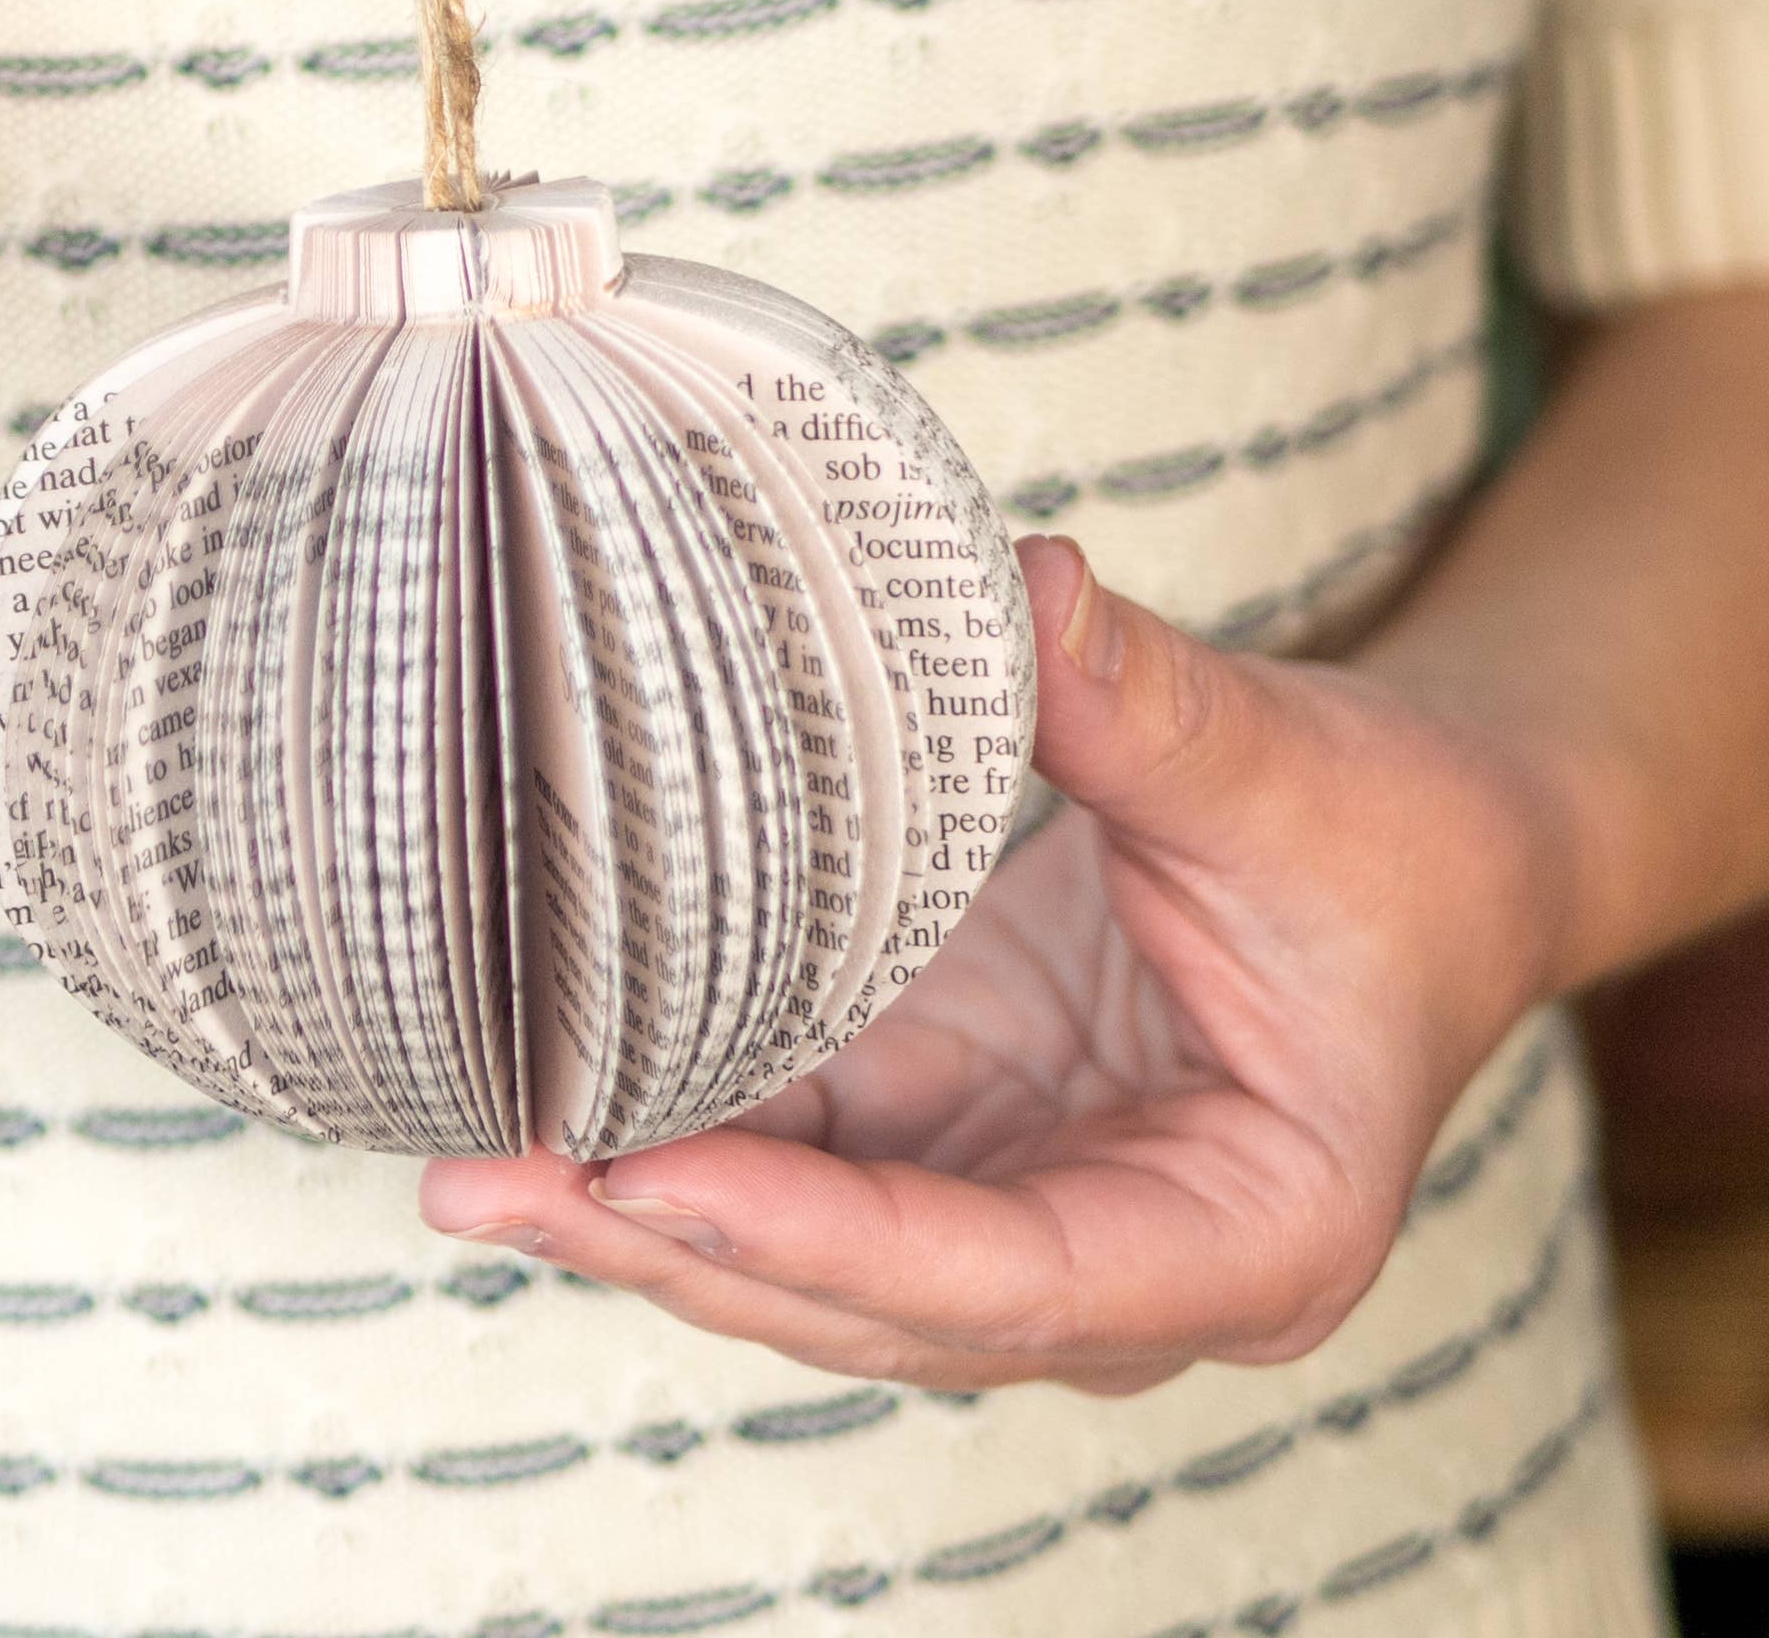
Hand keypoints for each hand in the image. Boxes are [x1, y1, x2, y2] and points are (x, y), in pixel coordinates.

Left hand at [418, 537, 1571, 1392]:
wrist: (1424, 852)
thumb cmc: (1391, 847)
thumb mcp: (1292, 774)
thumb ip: (1154, 710)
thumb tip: (1019, 591)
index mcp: (1243, 1233)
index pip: (1007, 1277)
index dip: (824, 1243)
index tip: (653, 1183)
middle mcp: (1118, 1256)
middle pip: (870, 1298)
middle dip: (671, 1246)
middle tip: (480, 1186)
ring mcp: (1022, 1191)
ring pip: (811, 1248)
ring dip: (643, 1207)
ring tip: (466, 1159)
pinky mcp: (956, 1119)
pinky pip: (803, 1149)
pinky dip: (682, 1126)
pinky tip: (555, 1085)